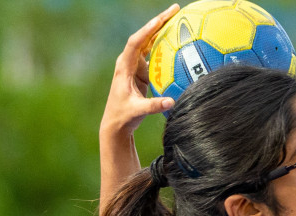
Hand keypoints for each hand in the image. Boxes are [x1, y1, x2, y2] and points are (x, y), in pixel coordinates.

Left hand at [101, 5, 179, 137]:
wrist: (116, 123)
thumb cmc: (123, 116)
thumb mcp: (137, 111)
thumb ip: (153, 106)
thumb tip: (172, 102)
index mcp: (124, 67)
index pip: (135, 42)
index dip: (147, 30)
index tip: (160, 20)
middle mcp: (129, 61)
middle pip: (144, 36)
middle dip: (159, 21)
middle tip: (175, 9)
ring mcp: (136, 65)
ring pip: (150, 42)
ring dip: (163, 30)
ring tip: (179, 17)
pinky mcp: (142, 71)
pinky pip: (156, 54)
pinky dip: (166, 46)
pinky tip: (180, 40)